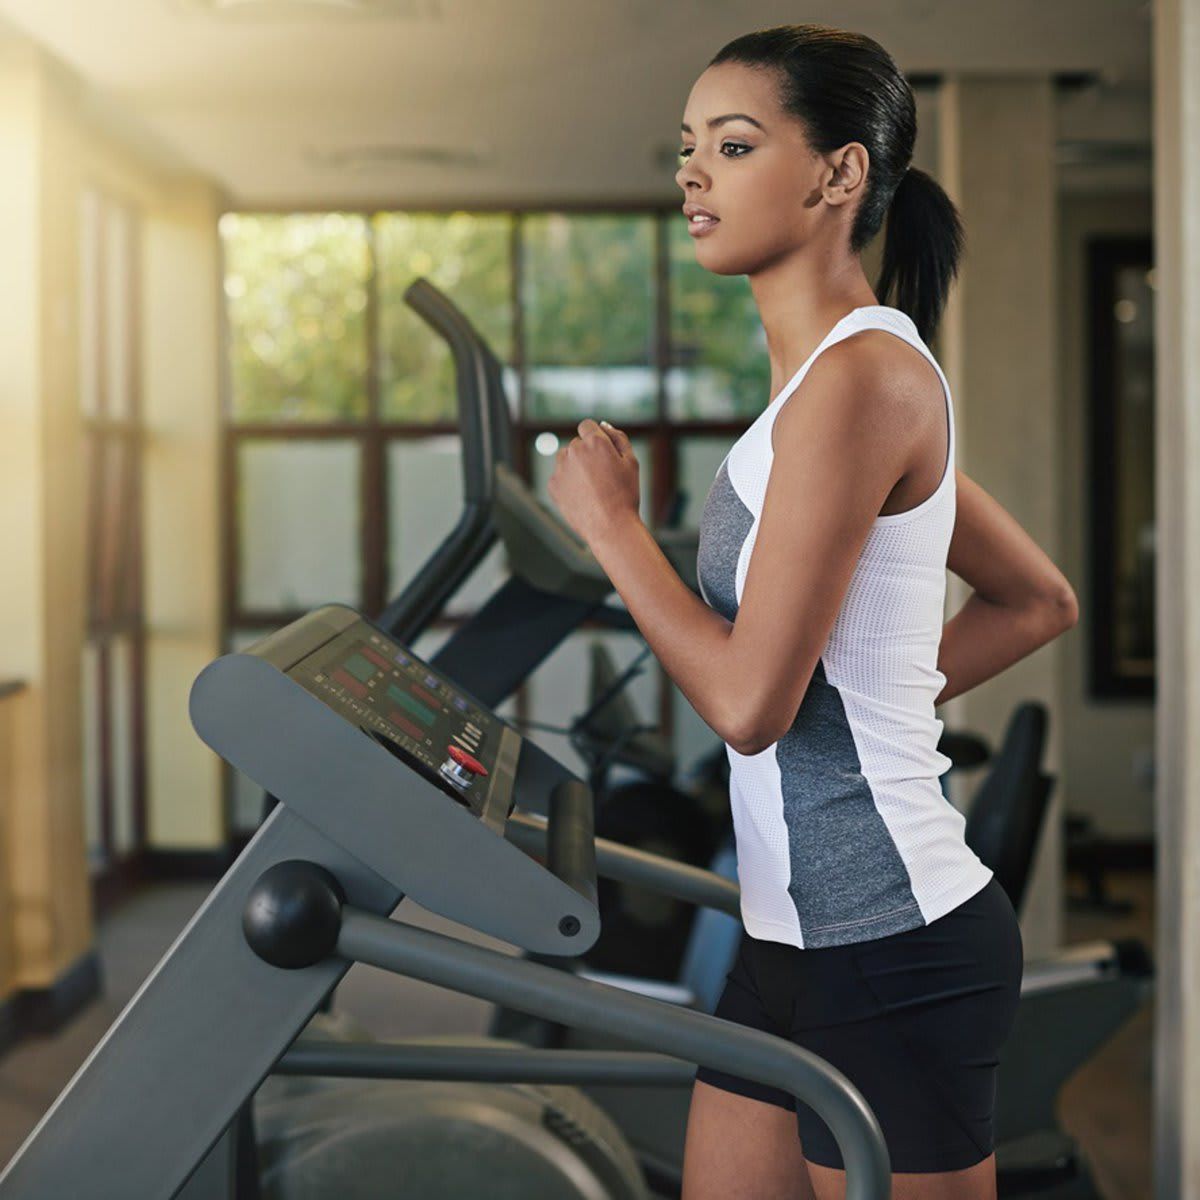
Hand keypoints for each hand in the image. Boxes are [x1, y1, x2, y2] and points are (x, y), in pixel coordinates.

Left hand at [547, 419, 640, 547]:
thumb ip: (618, 438)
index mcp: (595, 441)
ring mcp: (561, 468)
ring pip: (565, 458)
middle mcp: (574, 450)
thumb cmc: (625, 494)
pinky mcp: (553, 485)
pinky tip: (583, 496)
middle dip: (586, 454)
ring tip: (592, 487)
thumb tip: (604, 425)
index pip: (586, 426)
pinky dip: (568, 483)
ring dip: (575, 466)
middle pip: (576, 443)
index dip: (594, 436)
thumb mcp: (631, 462)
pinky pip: (559, 477)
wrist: (610, 526)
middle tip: (602, 477)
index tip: (600, 452)